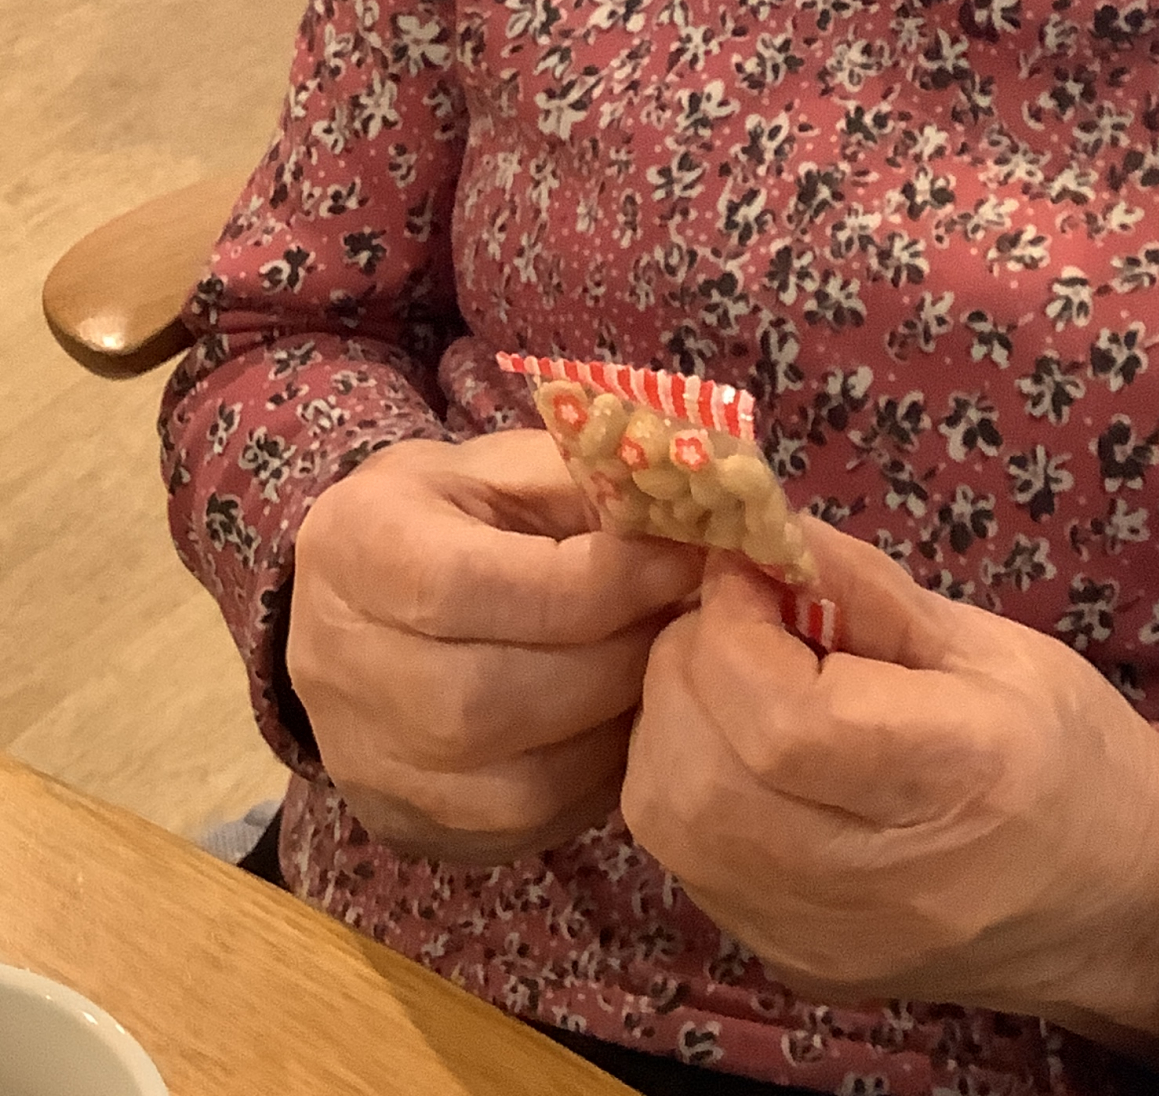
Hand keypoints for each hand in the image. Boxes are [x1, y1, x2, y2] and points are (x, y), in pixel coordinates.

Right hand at [289, 430, 703, 864]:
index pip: (472, 586)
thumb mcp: (506, 466)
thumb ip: (585, 488)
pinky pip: (523, 828)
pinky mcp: (410, 825)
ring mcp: (367, 763)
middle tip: (681, 622)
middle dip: (613, 660)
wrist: (358, 596)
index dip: (596, 580)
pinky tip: (618, 720)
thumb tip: (683, 531)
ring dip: (611, 726)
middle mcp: (340, 665)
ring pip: (513, 783)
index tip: (680, 559)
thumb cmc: (452, 514)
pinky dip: (592, 779)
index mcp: (359, 546)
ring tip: (656, 670)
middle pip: (487, 699)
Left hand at [622, 528, 1158, 1057]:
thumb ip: (865, 591)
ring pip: (670, 821)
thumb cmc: (1070, 753)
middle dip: (688, 663)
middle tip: (733, 610)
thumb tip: (762, 530)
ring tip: (731, 671)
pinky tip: (735, 742)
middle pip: (705, 776)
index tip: (747, 565)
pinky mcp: (785, 963)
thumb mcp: (991, 644)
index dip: (735, 626)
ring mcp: (821, 939)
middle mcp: (878, 883)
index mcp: (962, 778)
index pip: (786, 721)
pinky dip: (684, 777)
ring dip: (671, 720)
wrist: (1117, 911)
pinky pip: (683, 860)